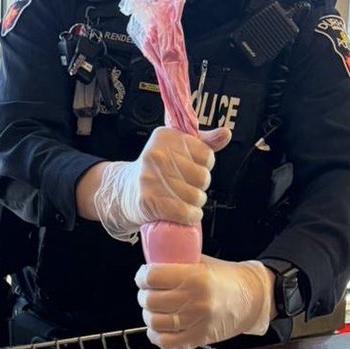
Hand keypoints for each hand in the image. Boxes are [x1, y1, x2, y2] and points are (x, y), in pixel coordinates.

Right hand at [93, 126, 230, 239]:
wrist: (124, 191)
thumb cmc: (156, 170)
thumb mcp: (177, 149)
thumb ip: (204, 142)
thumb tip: (225, 133)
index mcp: (165, 137)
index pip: (206, 154)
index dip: (204, 166)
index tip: (191, 168)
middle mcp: (156, 154)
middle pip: (202, 177)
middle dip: (199, 186)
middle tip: (186, 186)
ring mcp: (150, 178)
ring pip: (196, 196)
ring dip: (195, 203)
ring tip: (183, 199)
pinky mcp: (149, 200)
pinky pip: (185, 212)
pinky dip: (190, 216)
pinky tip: (184, 212)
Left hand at [135, 255, 271, 347]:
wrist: (253, 299)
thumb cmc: (225, 277)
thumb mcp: (200, 262)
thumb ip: (175, 263)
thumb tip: (148, 266)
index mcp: (194, 277)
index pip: (152, 277)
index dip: (142, 276)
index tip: (144, 276)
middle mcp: (194, 300)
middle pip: (150, 301)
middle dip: (144, 295)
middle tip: (149, 292)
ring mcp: (196, 322)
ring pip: (154, 322)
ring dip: (149, 315)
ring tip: (155, 309)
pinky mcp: (199, 338)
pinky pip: (166, 342)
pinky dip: (156, 335)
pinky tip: (159, 327)